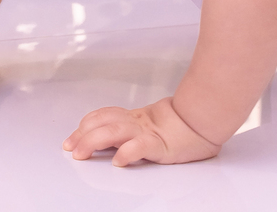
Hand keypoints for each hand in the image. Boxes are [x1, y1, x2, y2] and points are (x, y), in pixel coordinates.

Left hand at [63, 98, 220, 166]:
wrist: (206, 120)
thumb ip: (131, 130)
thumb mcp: (150, 125)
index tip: (71, 139)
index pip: (103, 116)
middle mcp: (137, 123)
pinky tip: (118, 160)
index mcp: (135, 118)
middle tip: (70, 147)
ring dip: (94, 141)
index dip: (84, 126)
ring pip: (114, 132)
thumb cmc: (182, 127)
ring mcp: (148, 132)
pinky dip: (127, 152)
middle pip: (103, 123)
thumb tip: (106, 141)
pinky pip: (140, 147)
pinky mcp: (161, 145)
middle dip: (82, 136)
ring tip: (81, 152)